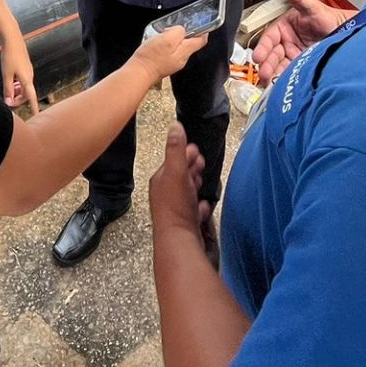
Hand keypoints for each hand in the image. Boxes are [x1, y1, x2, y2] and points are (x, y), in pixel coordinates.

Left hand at [1, 39, 38, 115]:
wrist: (13, 40)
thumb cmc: (9, 56)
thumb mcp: (6, 75)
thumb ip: (8, 89)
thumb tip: (9, 101)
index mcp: (26, 79)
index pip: (31, 97)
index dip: (33, 106)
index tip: (35, 114)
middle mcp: (30, 76)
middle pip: (27, 93)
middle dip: (18, 98)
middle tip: (8, 100)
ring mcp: (28, 71)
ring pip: (25, 86)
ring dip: (18, 91)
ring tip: (9, 90)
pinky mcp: (26, 66)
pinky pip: (24, 80)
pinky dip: (18, 84)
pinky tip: (11, 80)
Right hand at [130, 25, 207, 82]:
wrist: (139, 73)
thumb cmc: (151, 58)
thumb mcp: (167, 38)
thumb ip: (178, 32)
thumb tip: (181, 30)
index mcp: (185, 51)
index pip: (201, 40)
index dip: (203, 30)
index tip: (201, 24)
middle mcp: (182, 59)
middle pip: (190, 43)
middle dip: (185, 34)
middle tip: (175, 27)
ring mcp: (173, 63)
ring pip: (179, 47)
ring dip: (174, 39)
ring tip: (164, 34)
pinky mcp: (164, 65)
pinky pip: (170, 52)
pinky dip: (167, 46)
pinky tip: (158, 43)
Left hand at [149, 123, 209, 241]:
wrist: (179, 240)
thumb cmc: (176, 206)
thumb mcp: (176, 171)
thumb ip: (176, 149)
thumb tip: (174, 126)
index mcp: (161, 180)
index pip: (173, 161)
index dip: (185, 154)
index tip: (196, 149)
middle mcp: (165, 195)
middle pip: (180, 177)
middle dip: (191, 168)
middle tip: (201, 162)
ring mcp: (175, 211)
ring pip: (187, 193)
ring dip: (196, 185)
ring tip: (203, 180)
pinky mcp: (185, 224)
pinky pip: (193, 211)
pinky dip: (200, 206)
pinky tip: (205, 206)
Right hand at [253, 0, 353, 85]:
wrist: (347, 32)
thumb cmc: (330, 18)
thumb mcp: (313, 7)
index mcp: (284, 27)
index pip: (269, 38)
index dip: (263, 48)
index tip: (258, 56)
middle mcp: (287, 42)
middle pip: (272, 55)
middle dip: (266, 65)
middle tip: (263, 73)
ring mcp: (294, 54)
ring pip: (279, 65)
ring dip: (272, 74)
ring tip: (269, 82)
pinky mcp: (301, 65)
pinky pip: (290, 73)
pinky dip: (284, 79)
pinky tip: (280, 84)